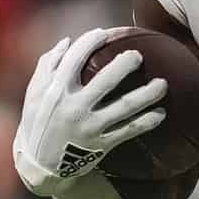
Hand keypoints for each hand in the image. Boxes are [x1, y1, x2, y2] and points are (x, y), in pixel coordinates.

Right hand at [11, 29, 167, 194]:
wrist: (41, 164)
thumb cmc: (39, 121)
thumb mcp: (35, 94)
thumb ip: (48, 66)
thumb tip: (67, 41)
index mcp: (55, 91)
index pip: (74, 60)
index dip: (90, 43)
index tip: (105, 33)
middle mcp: (73, 107)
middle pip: (105, 82)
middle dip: (124, 65)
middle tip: (139, 55)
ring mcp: (89, 127)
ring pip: (124, 108)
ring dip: (146, 95)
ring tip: (163, 84)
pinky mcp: (101, 144)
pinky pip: (129, 131)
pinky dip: (146, 122)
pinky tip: (161, 113)